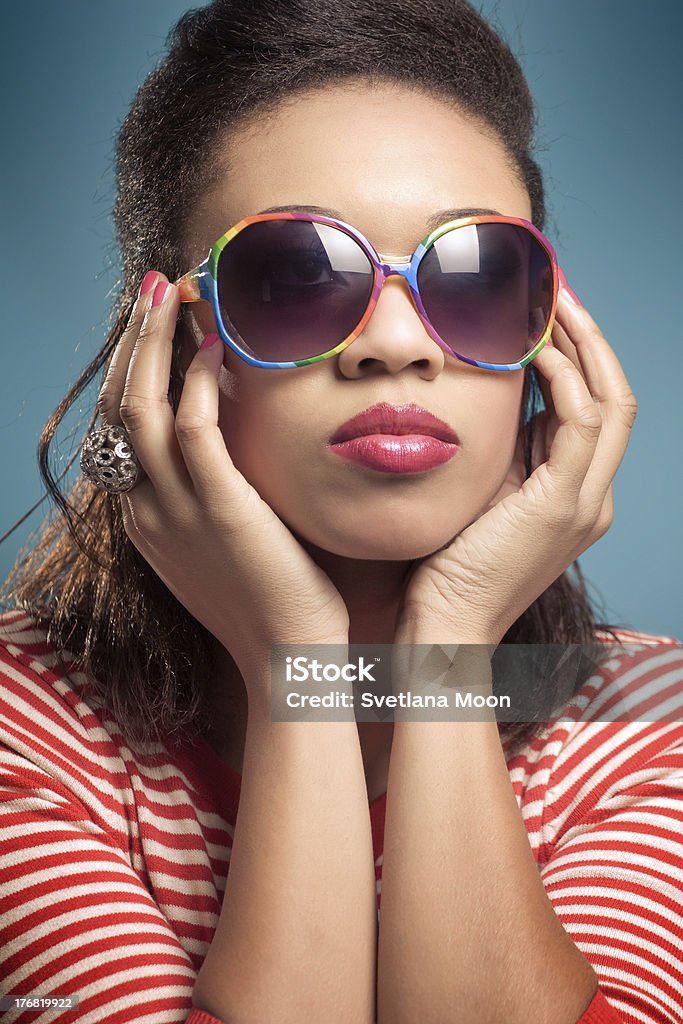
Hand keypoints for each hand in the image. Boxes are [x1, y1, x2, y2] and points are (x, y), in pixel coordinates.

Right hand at [95, 273, 349, 703]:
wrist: (290, 660)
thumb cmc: (274, 599)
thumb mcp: (229, 540)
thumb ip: (221, 486)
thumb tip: (239, 425)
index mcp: (149, 518)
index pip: (124, 429)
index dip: (134, 372)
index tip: (154, 328)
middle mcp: (148, 511)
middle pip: (120, 409)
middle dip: (133, 345)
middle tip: (151, 291)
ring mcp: (176, 511)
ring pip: (141, 409)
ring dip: (153, 345)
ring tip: (171, 293)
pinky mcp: (219, 510)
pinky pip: (193, 432)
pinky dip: (197, 384)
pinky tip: (216, 346)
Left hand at [394, 281, 637, 645]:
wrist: (444, 626)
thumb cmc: (448, 564)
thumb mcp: (482, 493)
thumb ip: (500, 451)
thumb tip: (491, 393)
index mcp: (574, 493)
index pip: (591, 408)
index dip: (576, 356)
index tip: (544, 313)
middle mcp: (593, 496)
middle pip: (615, 396)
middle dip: (589, 339)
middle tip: (557, 290)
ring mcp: (585, 502)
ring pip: (612, 402)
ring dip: (584, 344)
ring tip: (552, 300)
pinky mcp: (563, 505)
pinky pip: (580, 422)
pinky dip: (566, 377)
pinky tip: (535, 346)